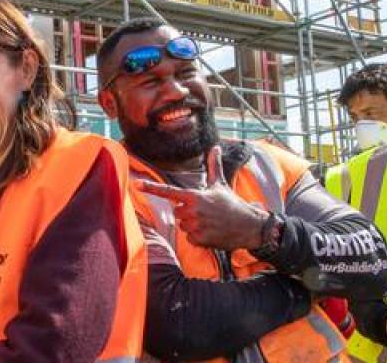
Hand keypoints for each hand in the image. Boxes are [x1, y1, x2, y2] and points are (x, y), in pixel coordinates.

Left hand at [134, 145, 268, 250]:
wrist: (249, 226)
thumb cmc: (232, 204)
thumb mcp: (220, 185)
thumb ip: (213, 166)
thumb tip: (215, 147)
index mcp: (194, 196)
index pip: (168, 192)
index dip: (151, 188)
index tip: (137, 184)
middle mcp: (192, 211)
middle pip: (176, 213)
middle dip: (187, 212)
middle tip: (205, 212)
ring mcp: (195, 226)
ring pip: (183, 226)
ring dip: (193, 225)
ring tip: (210, 222)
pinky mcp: (200, 240)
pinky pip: (190, 239)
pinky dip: (198, 237)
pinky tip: (211, 232)